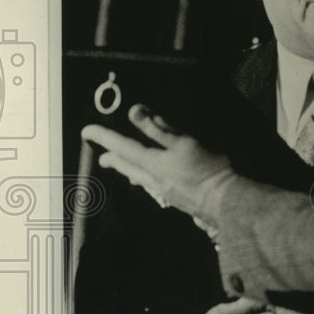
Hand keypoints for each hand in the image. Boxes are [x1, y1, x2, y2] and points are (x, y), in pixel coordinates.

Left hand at [82, 104, 232, 221]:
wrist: (226, 202)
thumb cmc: (208, 170)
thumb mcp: (183, 142)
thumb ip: (158, 128)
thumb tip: (134, 111)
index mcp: (153, 162)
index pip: (121, 145)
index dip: (103, 137)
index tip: (87, 131)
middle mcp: (154, 178)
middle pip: (127, 166)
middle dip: (113, 159)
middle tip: (102, 156)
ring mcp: (165, 192)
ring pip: (139, 179)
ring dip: (128, 171)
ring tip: (122, 168)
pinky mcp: (177, 200)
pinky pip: (153, 188)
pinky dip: (145, 181)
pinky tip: (152, 183)